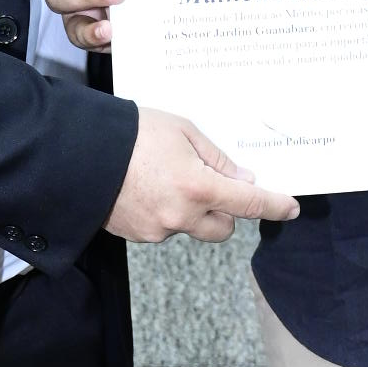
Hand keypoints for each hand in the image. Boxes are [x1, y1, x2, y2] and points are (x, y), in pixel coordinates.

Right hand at [105, 110, 299, 243]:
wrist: (77, 152)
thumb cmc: (130, 133)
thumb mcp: (182, 131)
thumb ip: (216, 159)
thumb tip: (241, 179)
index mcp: (198, 187)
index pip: (249, 204)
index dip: (274, 206)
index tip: (290, 208)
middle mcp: (181, 215)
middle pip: (223, 227)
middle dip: (225, 210)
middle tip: (211, 183)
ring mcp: (158, 229)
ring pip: (191, 226)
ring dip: (191, 209)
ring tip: (165, 177)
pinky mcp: (138, 235)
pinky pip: (164, 226)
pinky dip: (164, 211)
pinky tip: (146, 187)